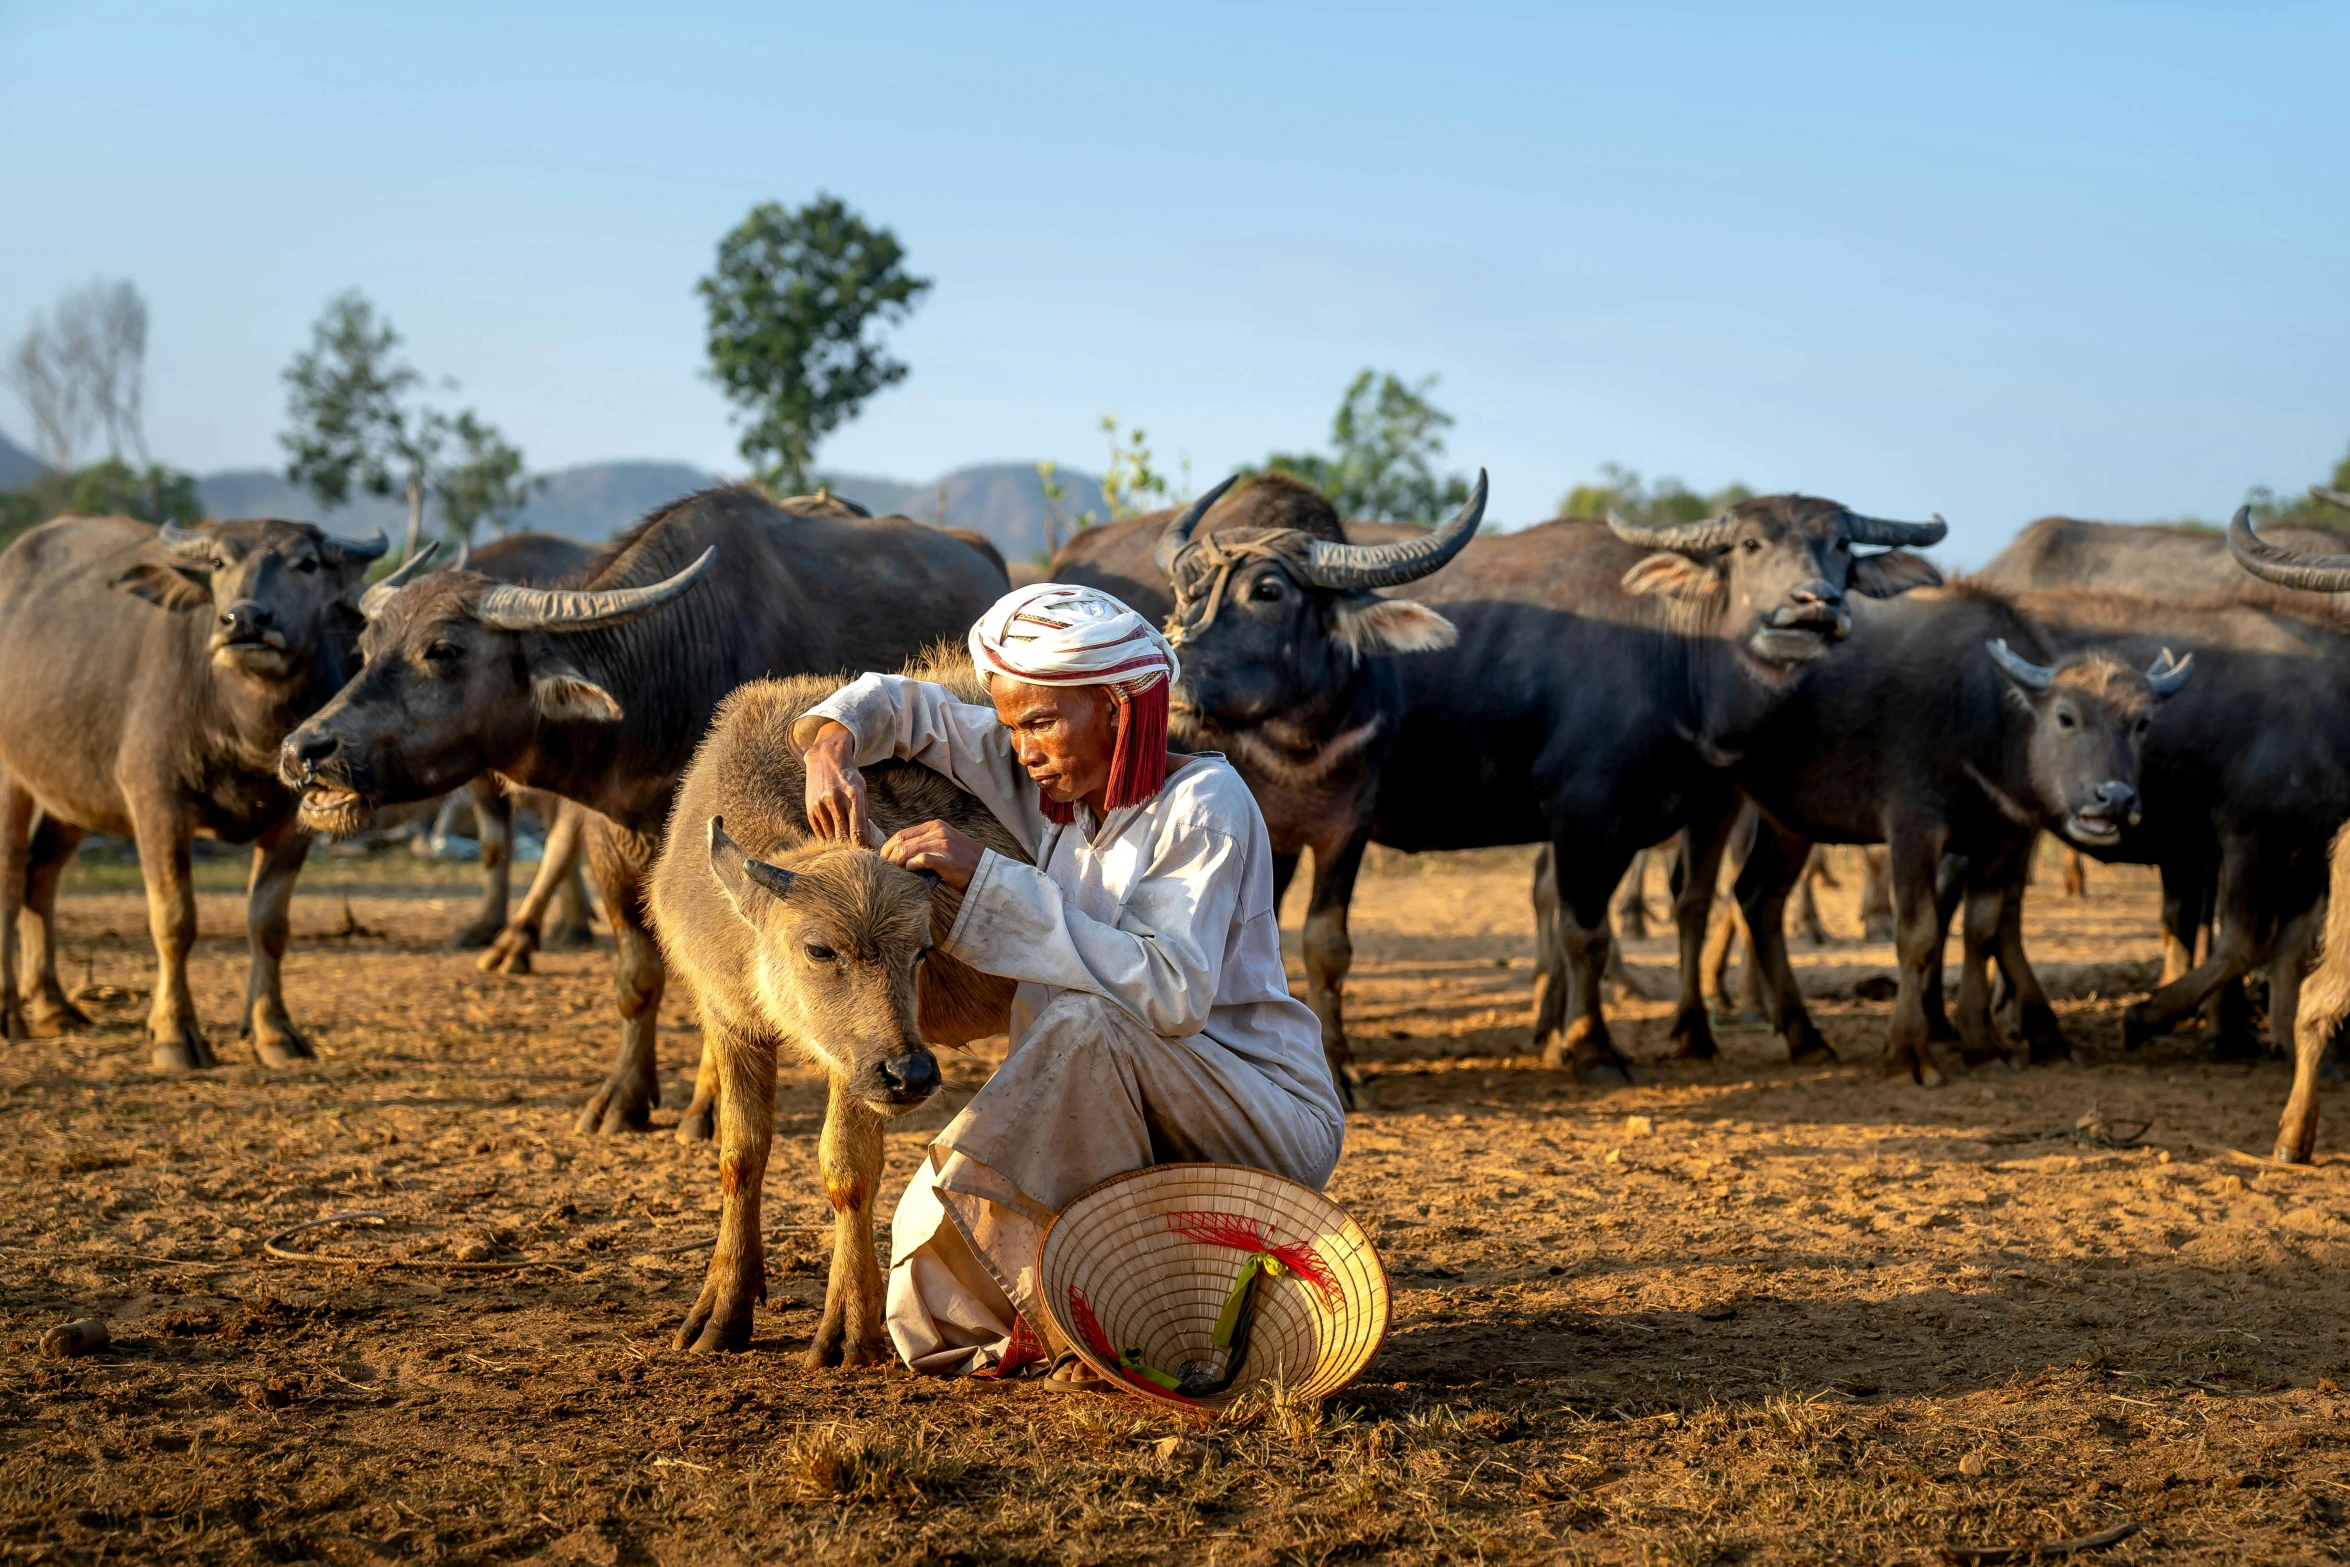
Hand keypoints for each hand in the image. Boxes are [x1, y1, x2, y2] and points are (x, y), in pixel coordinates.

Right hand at [802, 722, 869, 845]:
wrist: (825, 758)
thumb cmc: (848, 776)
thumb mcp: (862, 789)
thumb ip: (863, 813)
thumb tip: (866, 839)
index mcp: (853, 795)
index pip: (859, 830)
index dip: (863, 845)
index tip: (867, 852)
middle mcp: (835, 800)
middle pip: (844, 836)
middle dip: (852, 848)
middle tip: (858, 856)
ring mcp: (820, 805)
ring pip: (831, 837)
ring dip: (839, 846)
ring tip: (847, 851)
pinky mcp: (810, 809)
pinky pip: (820, 832)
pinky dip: (828, 840)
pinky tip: (834, 843)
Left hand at [881, 819, 983, 892]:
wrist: (988, 873)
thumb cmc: (965, 863)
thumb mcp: (946, 845)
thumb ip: (926, 845)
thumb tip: (902, 857)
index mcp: (936, 826)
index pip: (902, 833)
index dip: (888, 848)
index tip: (884, 861)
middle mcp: (938, 831)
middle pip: (901, 841)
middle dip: (888, 857)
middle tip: (884, 870)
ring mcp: (942, 844)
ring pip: (906, 850)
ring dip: (896, 864)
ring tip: (894, 874)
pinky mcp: (945, 859)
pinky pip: (919, 860)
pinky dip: (911, 867)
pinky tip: (910, 873)